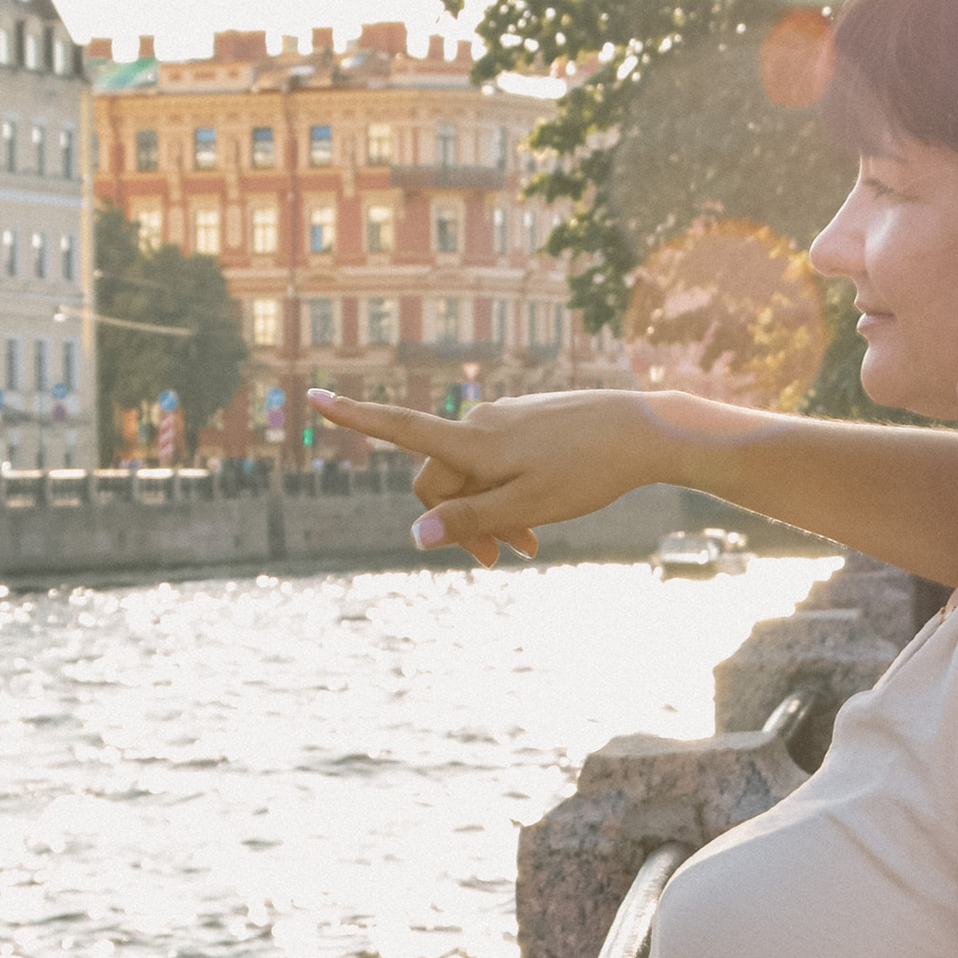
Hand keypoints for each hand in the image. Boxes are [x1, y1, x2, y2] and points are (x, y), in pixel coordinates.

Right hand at [306, 386, 668, 562]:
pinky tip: (543, 518)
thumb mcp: (527, 506)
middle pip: (440, 479)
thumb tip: (416, 536)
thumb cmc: (587, 471)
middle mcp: (480, 424)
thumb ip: (470, 521)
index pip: (400, 428)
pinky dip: (510, 494)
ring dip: (489, 513)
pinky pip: (500, 464)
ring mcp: (505, 421)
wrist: (645, 431)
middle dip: (458, 520)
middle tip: (505, 560)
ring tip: (531, 547)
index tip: (312, 398)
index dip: (353, 418)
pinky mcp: (527, 423)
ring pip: (475, 476)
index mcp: (473, 442)